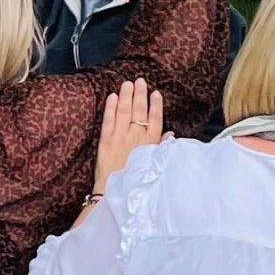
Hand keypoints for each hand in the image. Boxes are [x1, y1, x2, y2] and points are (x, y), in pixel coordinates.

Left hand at [94, 79, 163, 195]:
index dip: (156, 105)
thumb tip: (170, 134)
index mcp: (150, 144)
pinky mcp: (104, 141)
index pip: (155, 120)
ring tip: (127, 83)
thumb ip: (161, 147)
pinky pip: (108, 120)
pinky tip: (111, 96)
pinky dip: (110, 107)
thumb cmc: (136, 180)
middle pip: (139, 111)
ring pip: (124, 112)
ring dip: (126, 96)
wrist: (115, 193)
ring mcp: (120, 138)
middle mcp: (136, 138)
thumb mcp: (154, 165)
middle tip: (140, 81)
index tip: (156, 93)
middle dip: (140, 95)